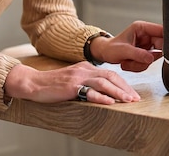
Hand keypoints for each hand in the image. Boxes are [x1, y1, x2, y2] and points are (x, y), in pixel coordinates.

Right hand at [4, 62, 139, 104]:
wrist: (34, 82)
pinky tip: (110, 102)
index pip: (110, 73)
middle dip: (125, 87)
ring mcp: (77, 77)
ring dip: (118, 92)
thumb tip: (103, 92)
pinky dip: (101, 96)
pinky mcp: (70, 86)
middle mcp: (84, 69)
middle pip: (110, 76)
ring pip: (103, 83)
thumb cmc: (53, 84)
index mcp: (86, 66)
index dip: (123, 83)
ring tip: (128, 101)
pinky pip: (89, 91)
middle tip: (135, 98)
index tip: (131, 93)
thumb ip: (87, 81)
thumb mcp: (73, 79)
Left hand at [90, 21, 163, 72]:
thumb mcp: (123, 50)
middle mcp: (146, 35)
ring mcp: (147, 45)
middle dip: (149, 57)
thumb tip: (150, 58)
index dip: (167, 40)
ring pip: (155, 57)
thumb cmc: (111, 48)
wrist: (105, 54)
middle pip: (161, 46)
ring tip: (128, 62)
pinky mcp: (146, 53)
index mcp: (141, 28)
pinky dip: (140, 66)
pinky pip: (149, 62)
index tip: (163, 50)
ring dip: (142, 63)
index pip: (161, 30)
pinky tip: (129, 64)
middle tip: (138, 60)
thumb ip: (137, 54)